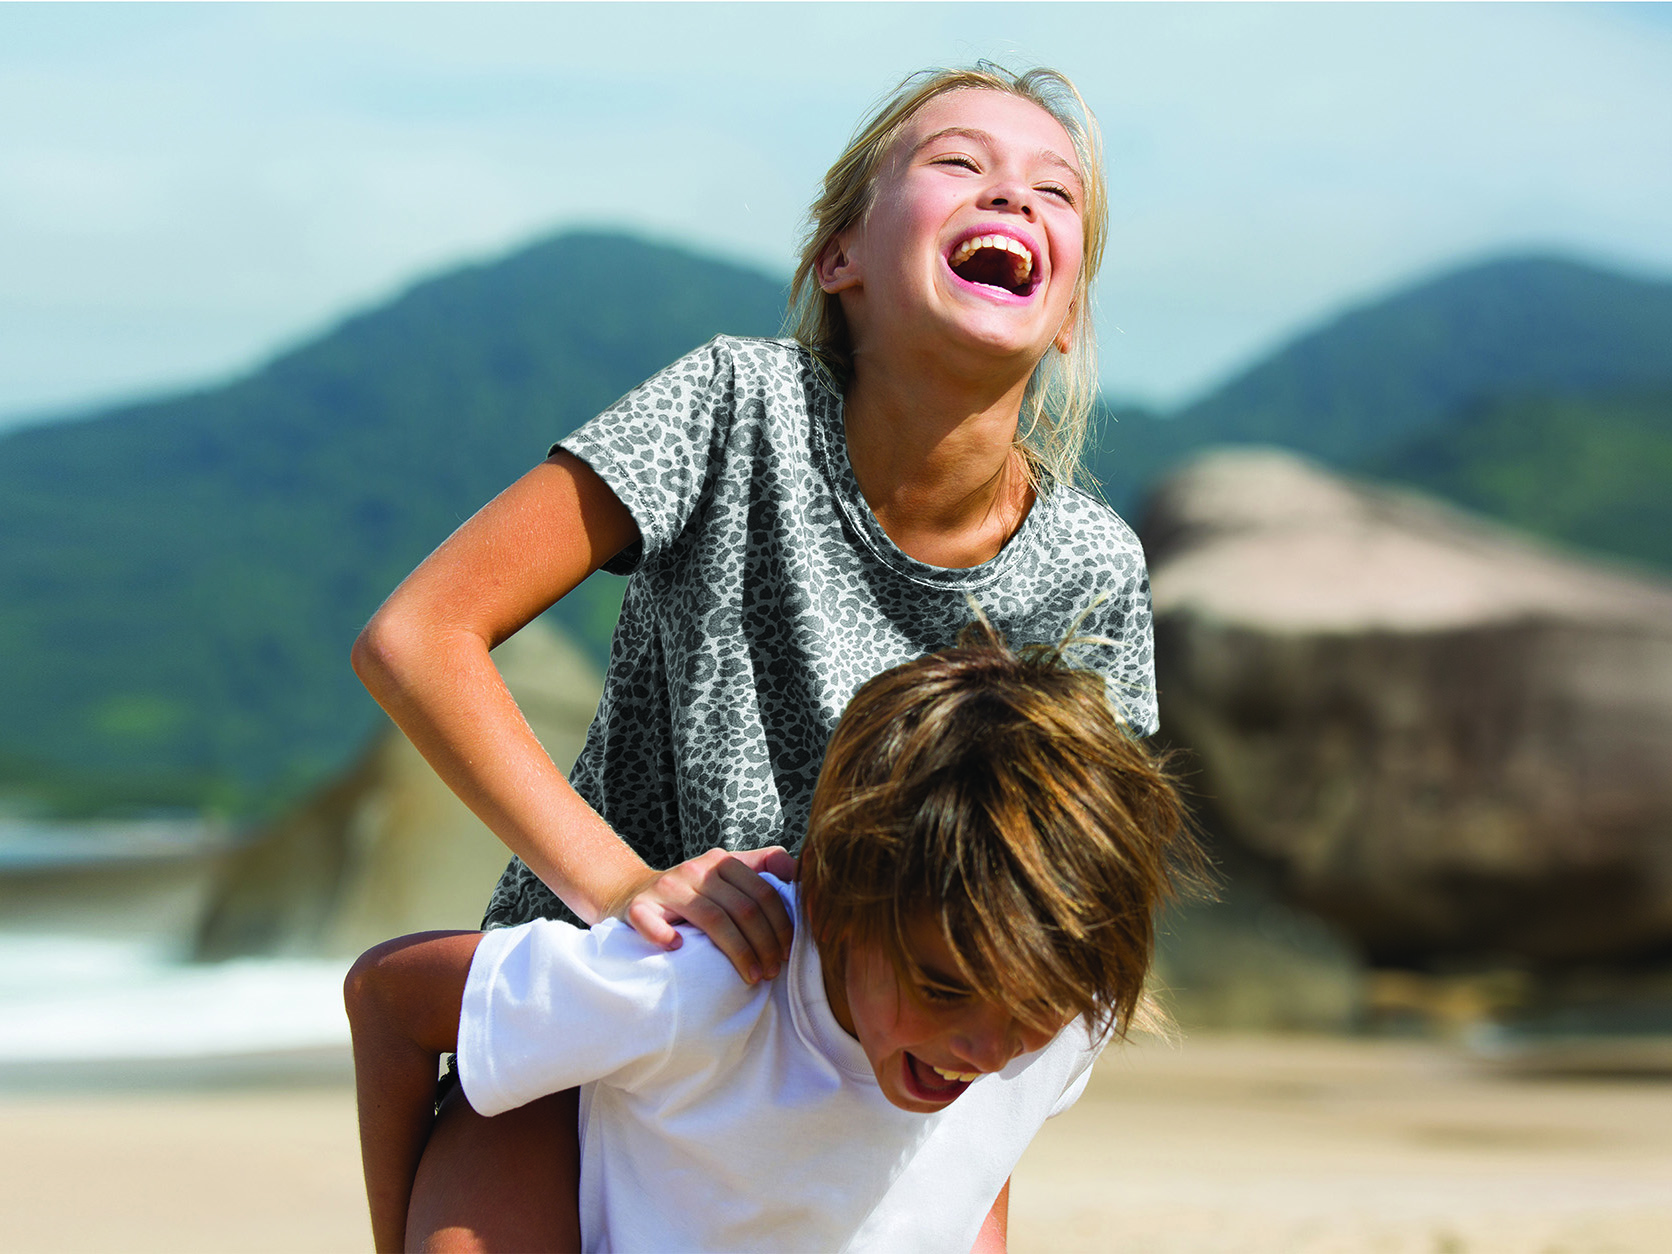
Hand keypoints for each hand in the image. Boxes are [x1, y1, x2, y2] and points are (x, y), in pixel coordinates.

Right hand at [607, 847, 798, 983]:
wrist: (632, 893)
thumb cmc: (691, 893)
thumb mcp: (726, 874)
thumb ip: (763, 866)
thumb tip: (798, 872)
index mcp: (721, 861)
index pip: (763, 892)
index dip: (781, 925)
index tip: (787, 953)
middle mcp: (695, 869)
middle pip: (743, 908)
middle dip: (764, 944)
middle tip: (772, 972)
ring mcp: (666, 886)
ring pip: (713, 918)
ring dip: (738, 952)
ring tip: (752, 976)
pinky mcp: (638, 906)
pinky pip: (652, 921)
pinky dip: (665, 936)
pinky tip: (678, 949)